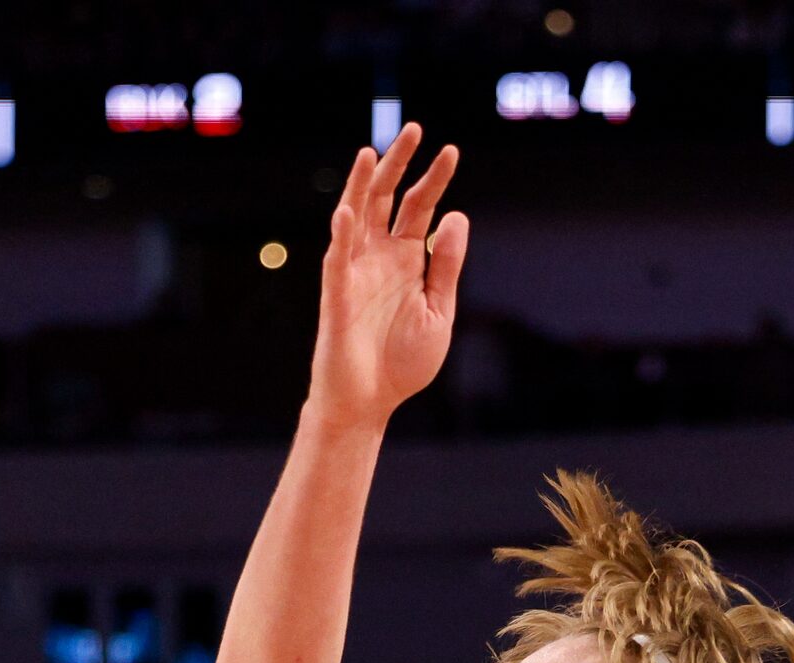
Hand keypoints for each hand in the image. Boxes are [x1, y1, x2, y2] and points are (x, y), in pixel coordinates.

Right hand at [307, 124, 468, 429]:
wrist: (371, 403)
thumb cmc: (402, 362)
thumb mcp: (439, 311)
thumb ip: (447, 266)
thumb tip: (456, 216)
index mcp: (406, 260)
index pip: (420, 208)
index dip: (434, 179)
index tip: (451, 151)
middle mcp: (379, 258)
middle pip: (387, 200)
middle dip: (399, 165)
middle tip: (414, 129)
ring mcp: (355, 273)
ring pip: (356, 218)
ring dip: (362, 187)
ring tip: (372, 153)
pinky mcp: (337, 298)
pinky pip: (337, 263)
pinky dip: (342, 237)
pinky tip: (348, 213)